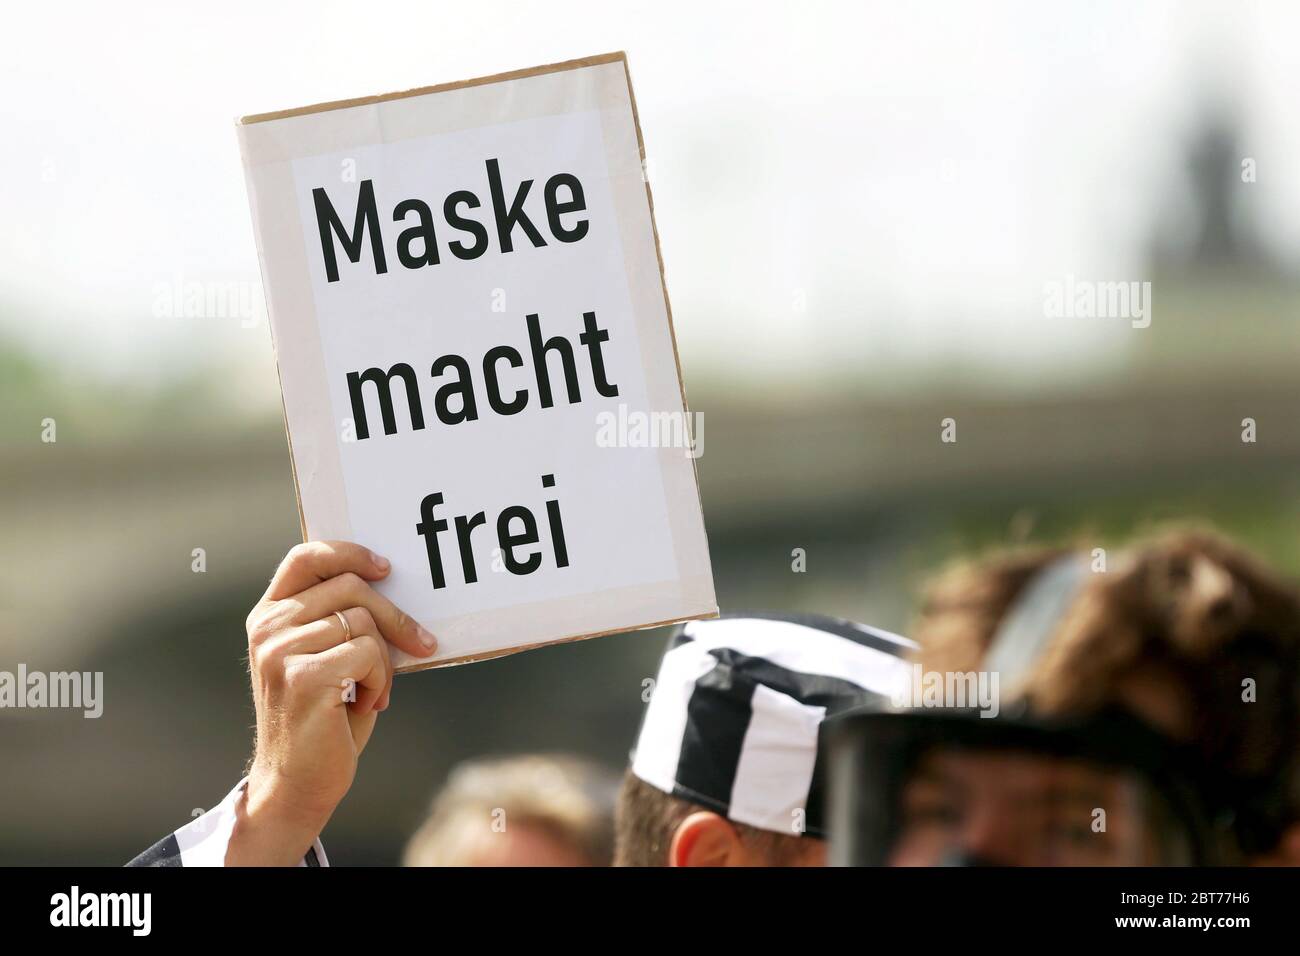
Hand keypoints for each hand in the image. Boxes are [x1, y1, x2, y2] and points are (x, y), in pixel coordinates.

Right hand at [226, 540, 436, 864]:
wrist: (297, 784)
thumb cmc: (324, 719)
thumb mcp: (327, 658)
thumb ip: (342, 619)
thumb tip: (395, 583)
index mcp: (269, 617)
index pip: (305, 558)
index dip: (349, 552)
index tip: (386, 567)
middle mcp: (268, 629)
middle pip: (350, 587)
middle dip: (395, 616)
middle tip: (421, 644)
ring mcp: (279, 652)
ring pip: (363, 622)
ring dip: (386, 658)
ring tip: (375, 689)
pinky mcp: (301, 677)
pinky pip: (366, 653)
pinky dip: (381, 677)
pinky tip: (370, 702)